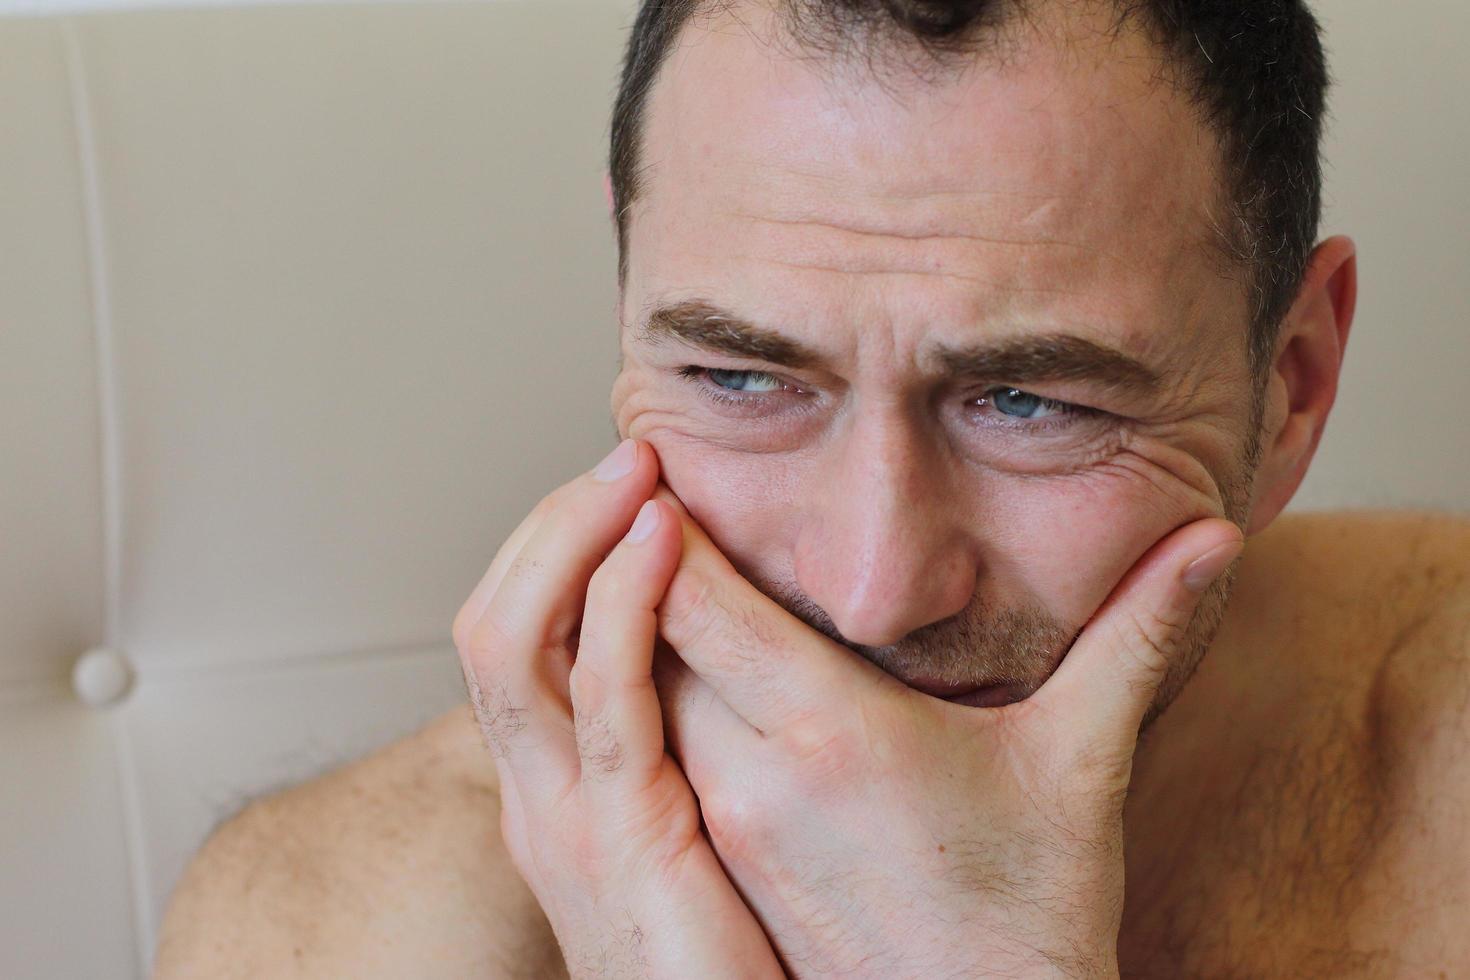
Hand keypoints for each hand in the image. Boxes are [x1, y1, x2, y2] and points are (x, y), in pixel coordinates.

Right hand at [452, 439, 783, 979]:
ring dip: (572, 535)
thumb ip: (678, 750)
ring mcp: (564, 814)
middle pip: (492, 619)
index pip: (516, 637)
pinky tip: (663, 537)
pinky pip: (602, 693)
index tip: (627, 490)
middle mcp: (537, 792)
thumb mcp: (684, 830)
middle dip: (552, 523)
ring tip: (636, 467)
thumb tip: (716, 661)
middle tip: (627, 455)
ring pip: (514, 638)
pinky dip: (621, 599)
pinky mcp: (622, 835)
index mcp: (554, 785)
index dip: (556, 552)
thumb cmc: (733, 948)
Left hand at [649, 485, 1244, 977]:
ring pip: (634, 704)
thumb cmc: (1031, 909)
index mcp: (830, 726)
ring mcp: (721, 833)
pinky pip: (644, 766)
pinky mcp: (713, 874)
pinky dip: (644, 713)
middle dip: (632, 574)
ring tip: (637, 582)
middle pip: (642, 640)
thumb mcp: (1081, 760)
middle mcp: (752, 776)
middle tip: (636, 511)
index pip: (693, 596)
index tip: (659, 472)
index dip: (661, 527)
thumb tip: (1215, 538)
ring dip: (632, 644)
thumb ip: (1136, 636)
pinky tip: (670, 684)